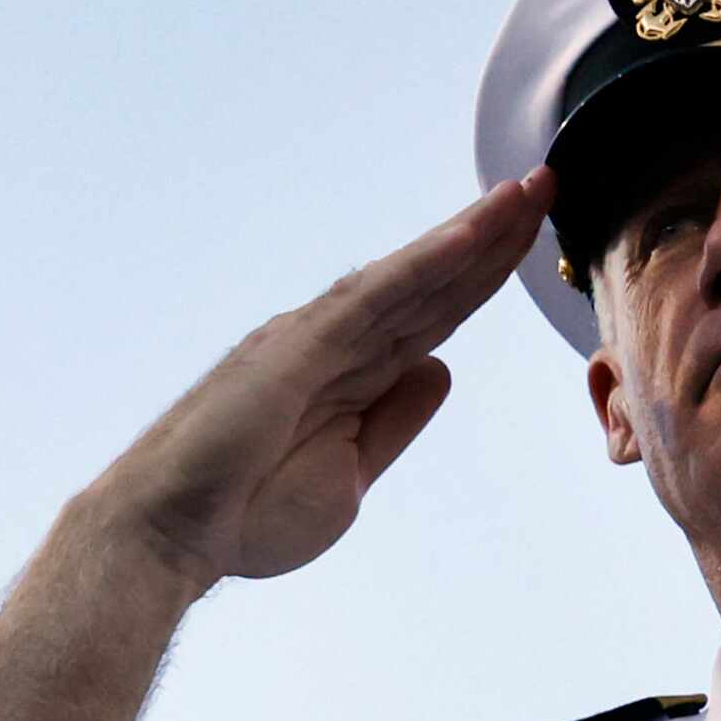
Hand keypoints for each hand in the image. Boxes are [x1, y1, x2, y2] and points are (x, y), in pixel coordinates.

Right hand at [88, 169, 555, 585]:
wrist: (172, 536)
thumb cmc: (246, 512)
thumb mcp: (352, 472)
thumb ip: (395, 418)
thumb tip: (438, 369)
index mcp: (352, 372)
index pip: (435, 314)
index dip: (486, 277)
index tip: (536, 238)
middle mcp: (336, 341)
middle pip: (433, 282)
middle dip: (493, 237)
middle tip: (548, 184)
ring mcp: (316, 337)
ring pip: (411, 276)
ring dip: (471, 234)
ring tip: (525, 192)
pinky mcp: (299, 347)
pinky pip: (375, 299)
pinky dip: (425, 266)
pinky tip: (471, 237)